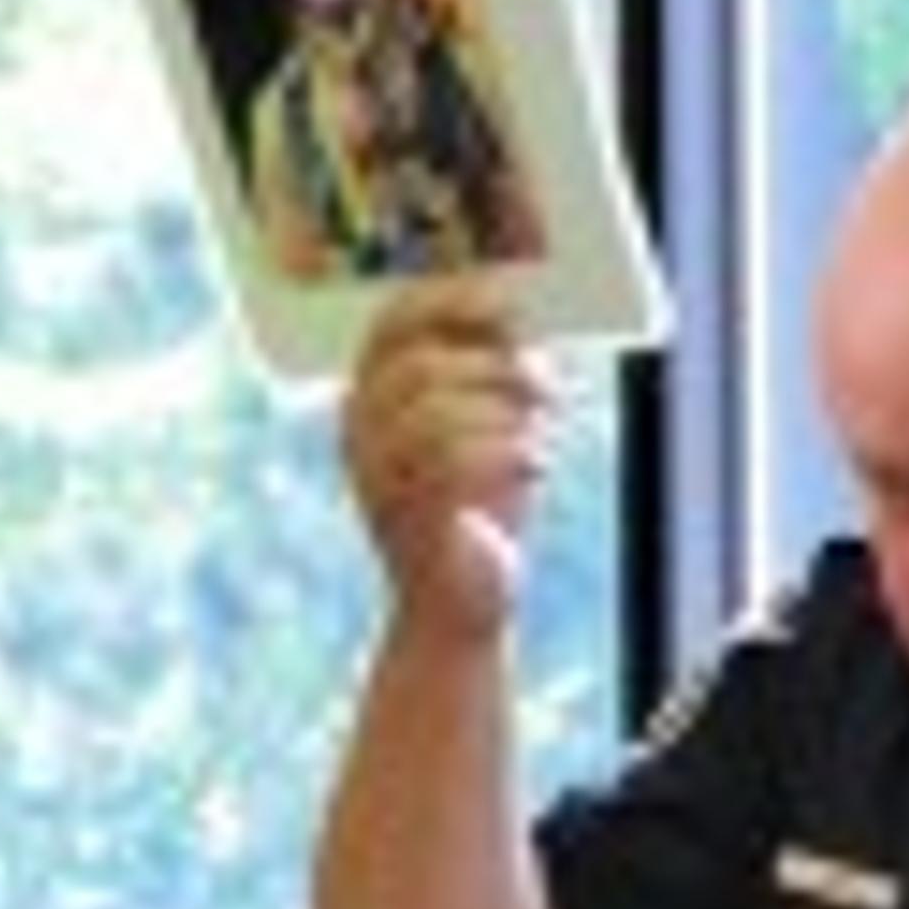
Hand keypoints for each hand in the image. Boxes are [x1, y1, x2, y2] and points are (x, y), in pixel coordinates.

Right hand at [338, 282, 558, 635]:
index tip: (510, 305)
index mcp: (371, 399)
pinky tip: (539, 466)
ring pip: (437, 411)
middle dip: (497, 365)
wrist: (462, 608)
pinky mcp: (408, 520)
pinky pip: (456, 464)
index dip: (449, 300)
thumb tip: (524, 314)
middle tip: (548, 385)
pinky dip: (513, 454)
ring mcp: (376, 479)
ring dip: (508, 412)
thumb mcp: (489, 423)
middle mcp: (360, 436)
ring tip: (546, 433)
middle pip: (420, 365)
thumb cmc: (479, 511)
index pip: (391, 323)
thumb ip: (492, 369)